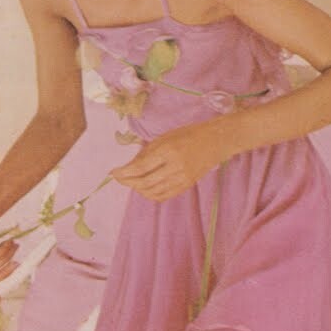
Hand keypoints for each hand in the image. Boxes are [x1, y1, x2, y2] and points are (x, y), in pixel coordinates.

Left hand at [110, 123, 224, 202]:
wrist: (217, 141)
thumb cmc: (189, 134)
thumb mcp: (164, 138)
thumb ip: (146, 153)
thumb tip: (127, 167)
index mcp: (168, 150)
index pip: (140, 167)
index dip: (124, 173)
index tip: (113, 173)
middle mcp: (175, 167)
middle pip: (144, 182)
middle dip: (127, 182)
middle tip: (119, 178)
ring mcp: (182, 178)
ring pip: (153, 192)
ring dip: (137, 189)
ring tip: (130, 182)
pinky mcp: (187, 185)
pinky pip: (164, 195)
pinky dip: (150, 194)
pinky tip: (144, 188)